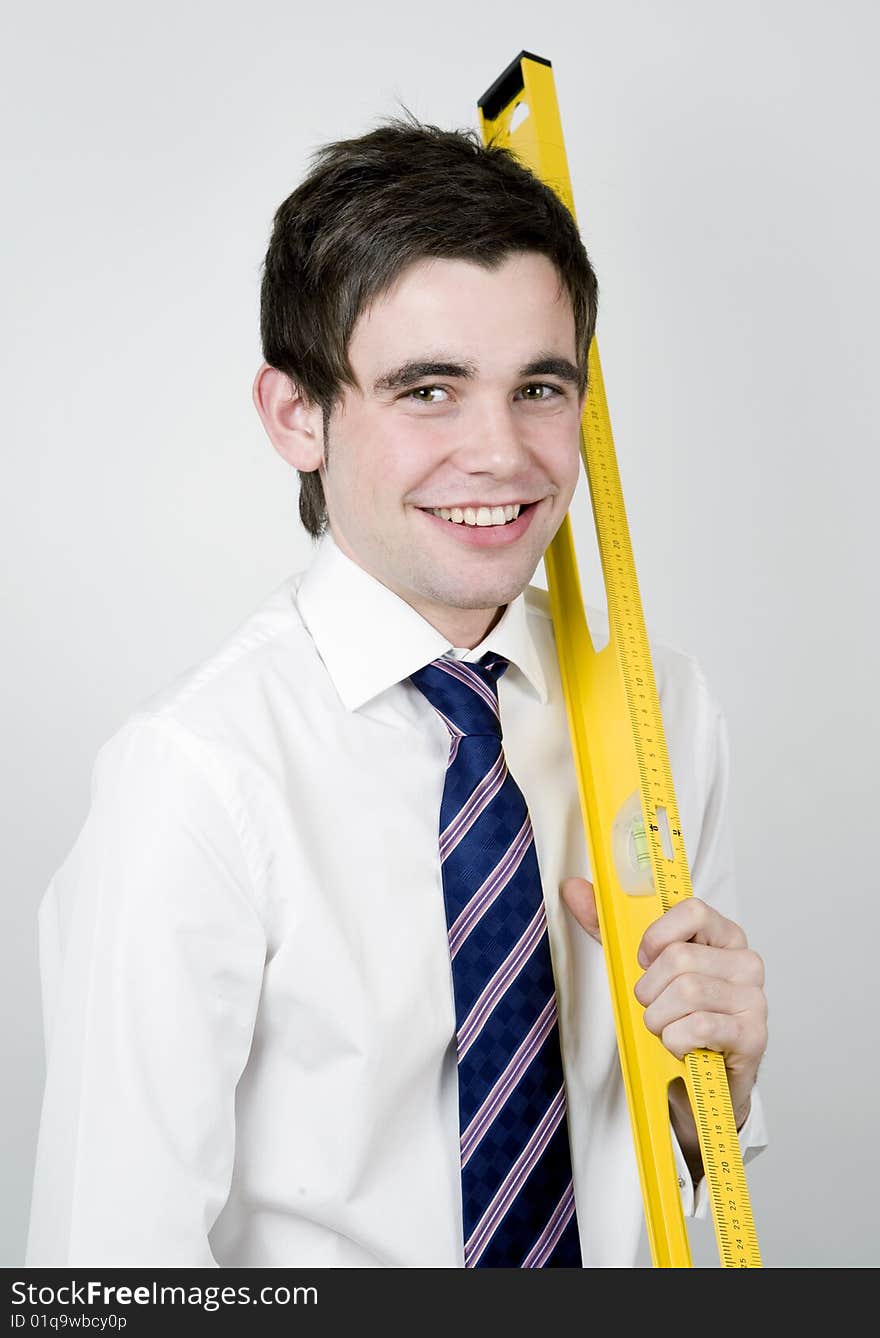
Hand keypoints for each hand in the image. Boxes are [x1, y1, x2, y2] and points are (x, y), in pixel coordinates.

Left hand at [560, 878, 767, 1168]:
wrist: (701, 1078)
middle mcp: (746, 962)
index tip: (645, 959)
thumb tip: (571, 886)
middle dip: (650, 990)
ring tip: (666, 1028)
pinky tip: (682, 1046)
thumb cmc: (674, 1014)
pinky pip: (699, 1027)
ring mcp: (754, 999)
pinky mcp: (753, 1034)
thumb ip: (606, 926)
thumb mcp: (639, 966)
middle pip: (680, 958)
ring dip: (660, 1019)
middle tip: (654, 1006)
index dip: (657, 936)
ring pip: (687, 993)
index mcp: (723, 935)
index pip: (693, 910)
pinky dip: (676, 1040)